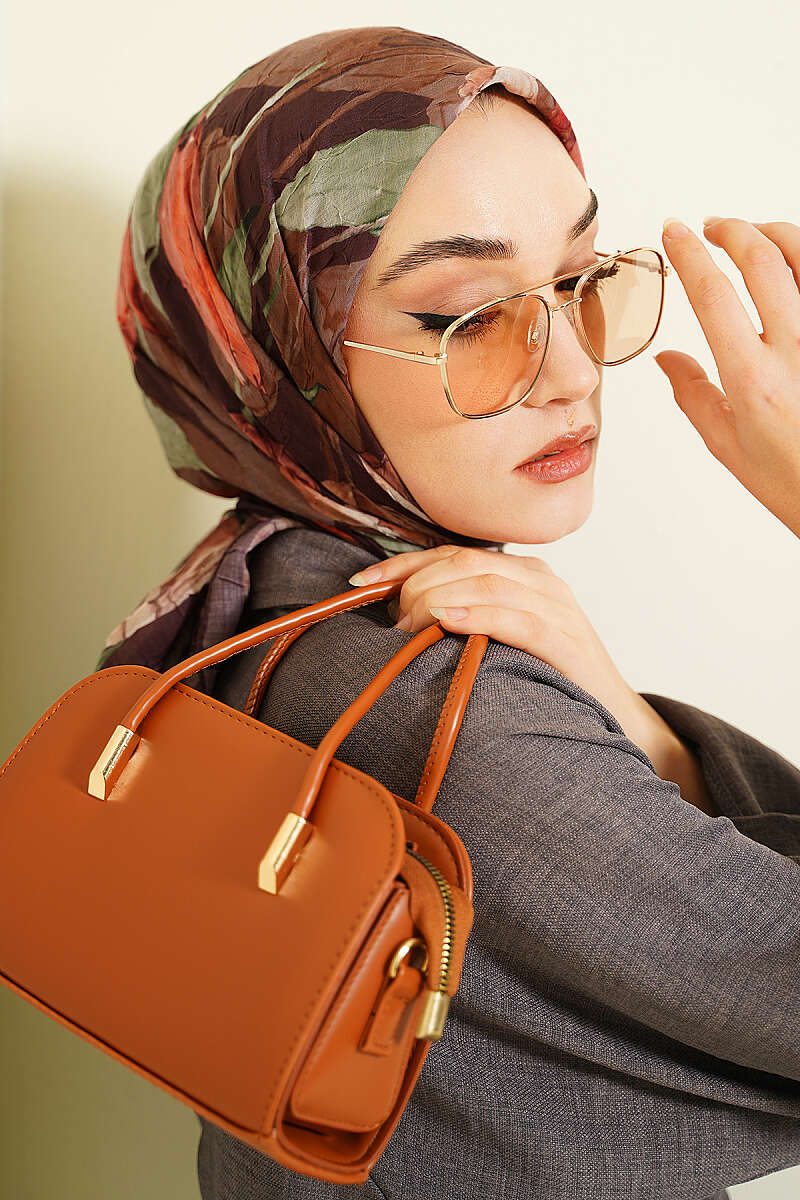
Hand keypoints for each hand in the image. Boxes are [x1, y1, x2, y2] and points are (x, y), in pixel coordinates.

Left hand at [348, 544, 656, 740]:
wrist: (618, 723)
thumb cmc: (548, 683)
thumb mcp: (499, 643)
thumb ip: (461, 621)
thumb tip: (397, 621)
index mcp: (521, 574)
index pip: (450, 552)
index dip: (402, 564)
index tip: (360, 584)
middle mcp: (540, 581)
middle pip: (463, 561)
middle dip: (416, 585)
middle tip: (392, 623)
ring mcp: (558, 609)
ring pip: (487, 581)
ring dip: (438, 597)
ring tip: (410, 624)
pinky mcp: (569, 643)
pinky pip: (519, 619)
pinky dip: (480, 613)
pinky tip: (448, 619)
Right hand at [655, 216, 799, 537]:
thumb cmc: (794, 479)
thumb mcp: (728, 444)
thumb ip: (693, 394)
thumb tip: (668, 358)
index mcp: (753, 378)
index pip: (712, 294)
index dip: (688, 254)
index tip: (675, 232)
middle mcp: (795, 350)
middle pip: (763, 259)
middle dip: (733, 230)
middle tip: (715, 226)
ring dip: (776, 233)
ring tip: (757, 235)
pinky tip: (792, 264)